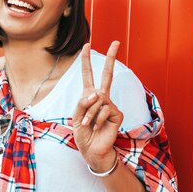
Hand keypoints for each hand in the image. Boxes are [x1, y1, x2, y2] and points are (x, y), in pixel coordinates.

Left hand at [72, 41, 123, 171]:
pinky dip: (96, 118)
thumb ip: (83, 103)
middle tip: (115, 42)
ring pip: (98, 99)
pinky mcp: (117, 114)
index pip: (88, 75)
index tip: (87, 45)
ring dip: (89, 113)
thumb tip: (97, 94)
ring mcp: (110, 105)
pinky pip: (104, 109)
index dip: (86, 61)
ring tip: (87, 125)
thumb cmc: (82, 133)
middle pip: (107, 75)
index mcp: (89, 96)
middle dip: (111, 58)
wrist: (91, 149)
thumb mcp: (75, 116)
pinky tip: (96, 127)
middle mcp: (101, 98)